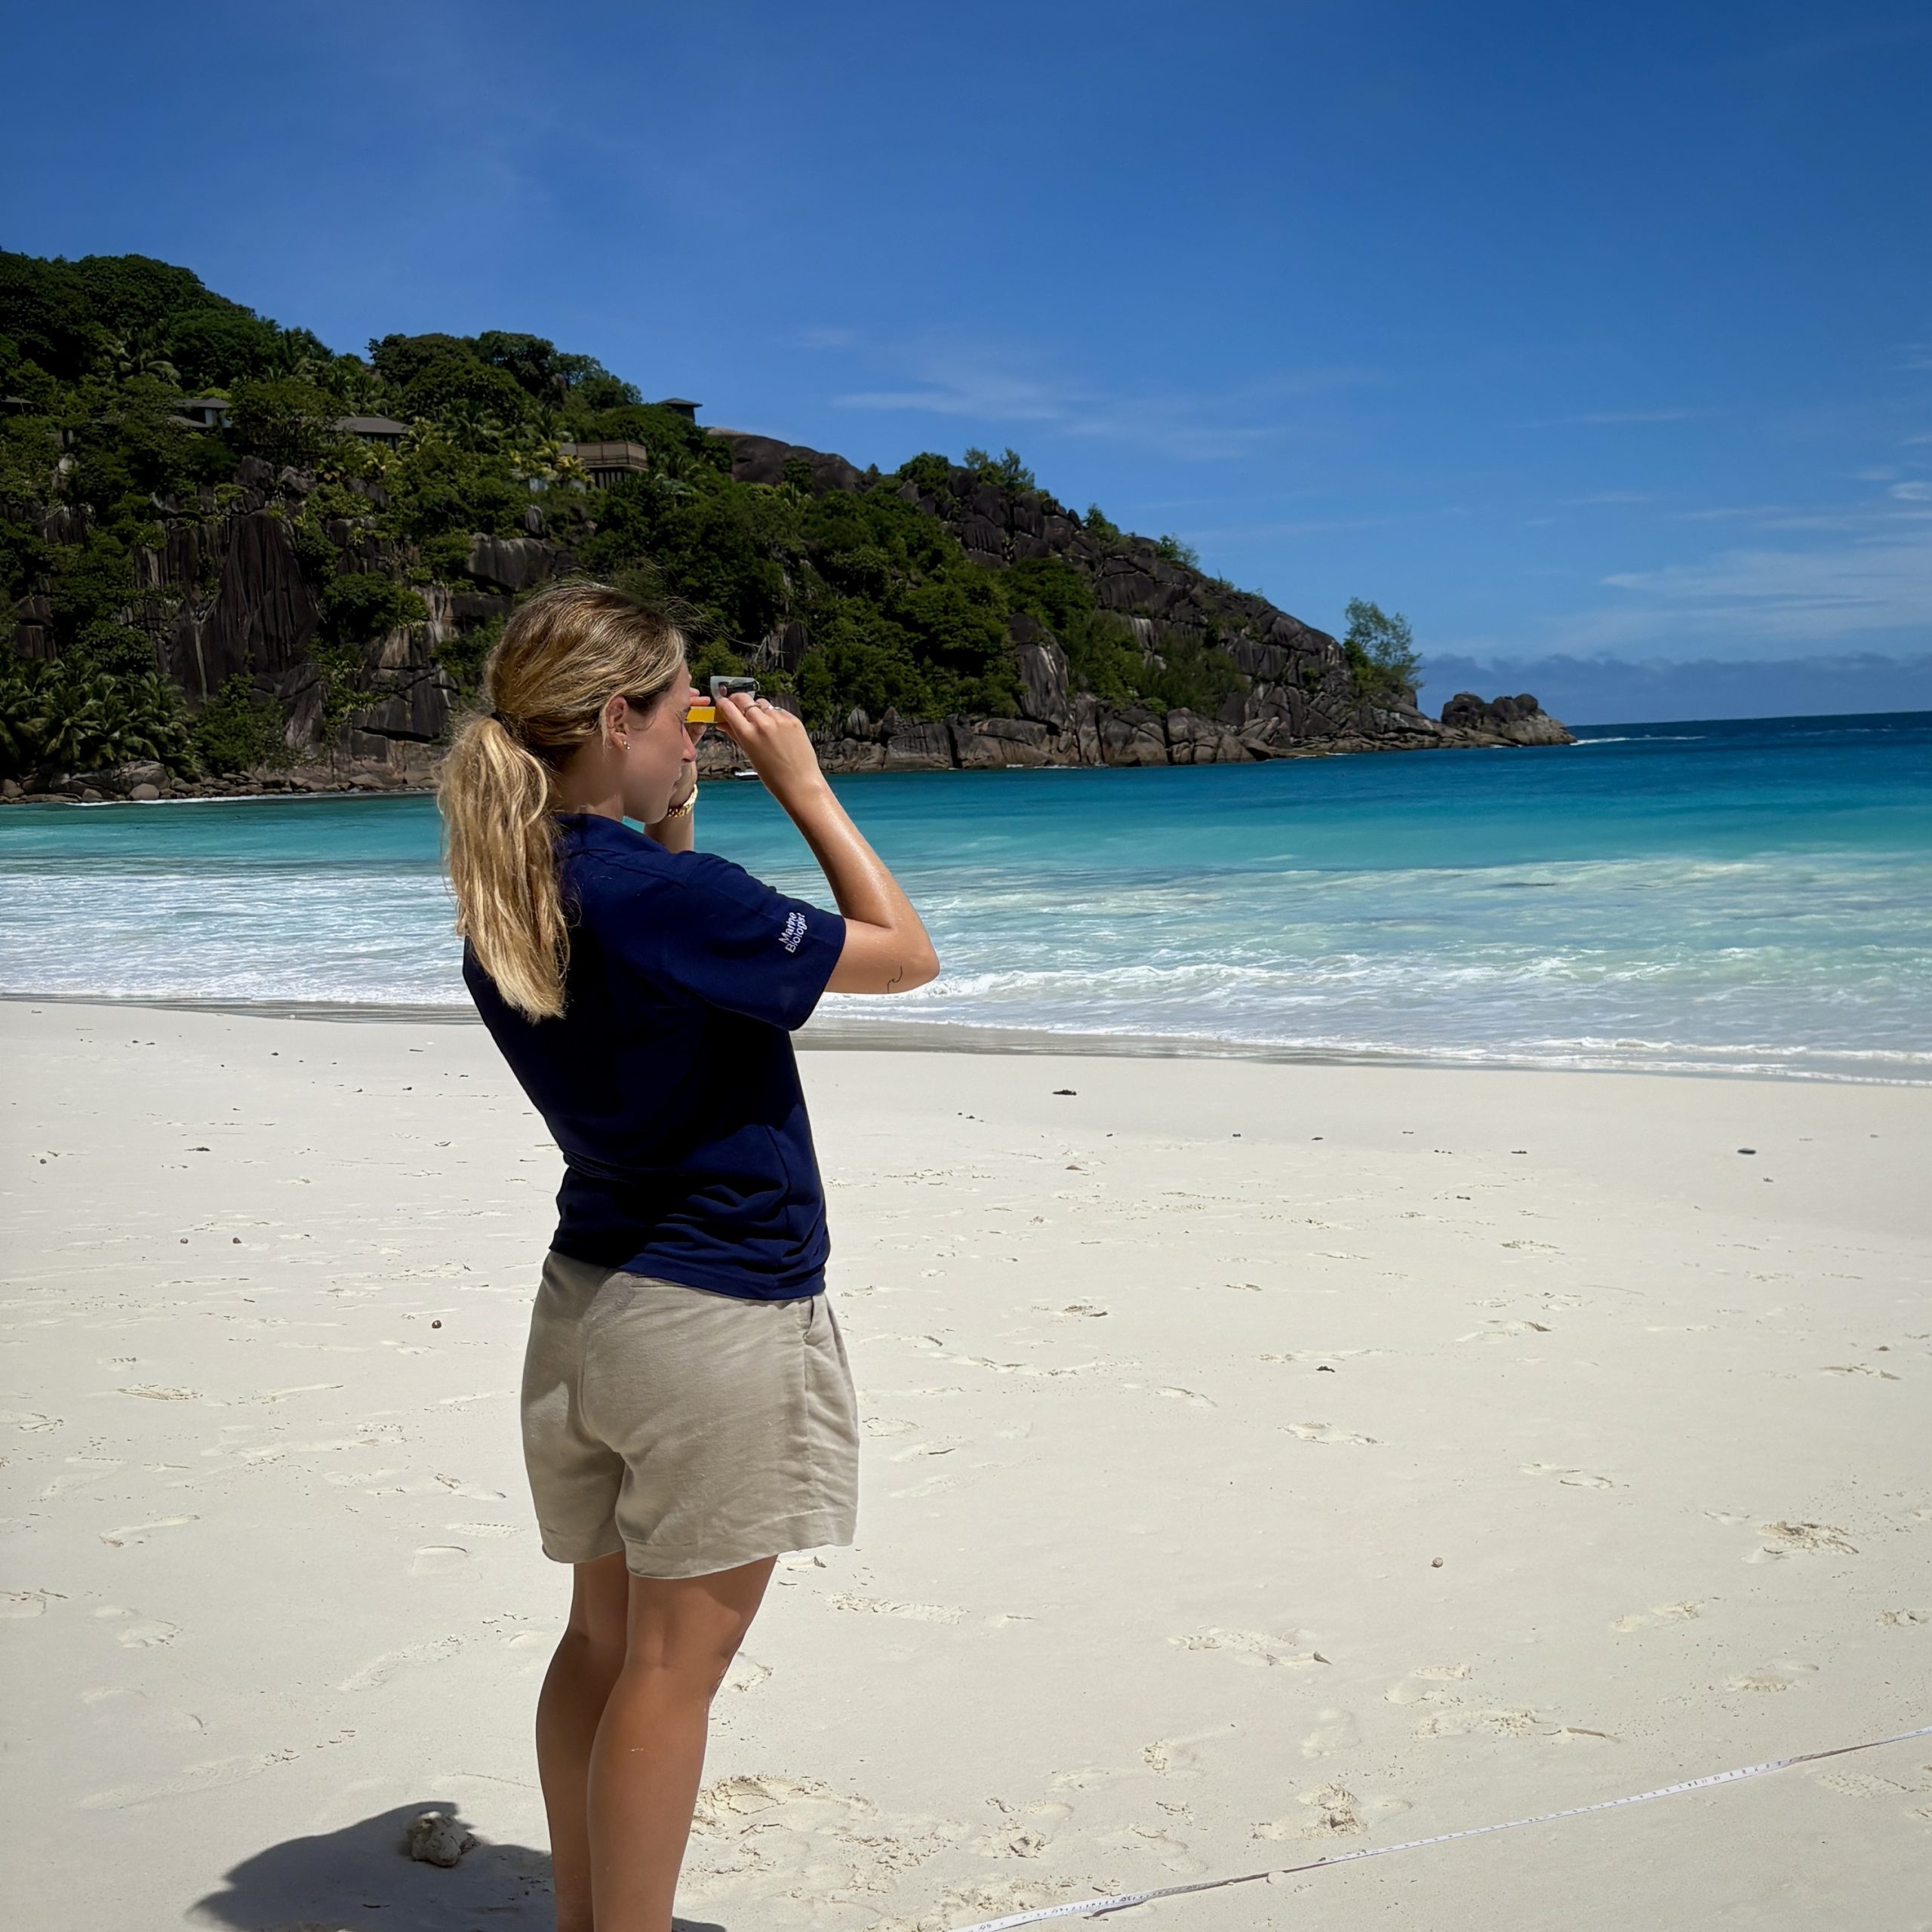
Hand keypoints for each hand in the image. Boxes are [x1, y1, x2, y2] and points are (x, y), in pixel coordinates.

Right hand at [711, 692, 826, 803]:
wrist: (800, 784)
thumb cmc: (774, 776)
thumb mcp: (749, 755)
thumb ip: (735, 735)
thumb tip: (723, 723)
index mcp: (748, 734)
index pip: (728, 707)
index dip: (723, 704)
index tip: (722, 704)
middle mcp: (763, 723)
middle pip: (743, 698)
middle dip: (737, 700)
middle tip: (737, 707)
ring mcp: (779, 720)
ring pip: (762, 703)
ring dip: (757, 709)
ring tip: (761, 724)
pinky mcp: (793, 719)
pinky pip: (778, 711)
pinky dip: (774, 716)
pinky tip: (776, 730)